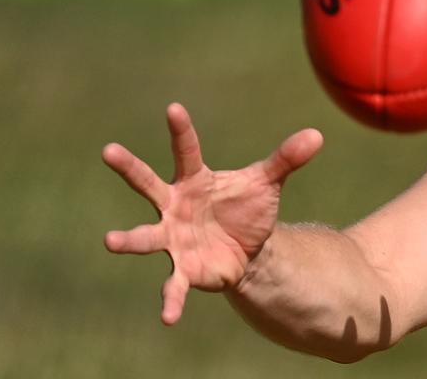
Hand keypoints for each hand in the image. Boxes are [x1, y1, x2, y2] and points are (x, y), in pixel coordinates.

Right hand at [103, 103, 322, 324]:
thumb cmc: (247, 207)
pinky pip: (172, 285)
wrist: (248, 248)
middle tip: (109, 150)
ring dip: (130, 239)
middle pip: (148, 183)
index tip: (174, 108)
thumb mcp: (267, 183)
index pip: (187, 150)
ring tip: (110, 240)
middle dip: (129, 168)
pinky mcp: (182, 268)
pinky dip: (170, 300)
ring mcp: (173, 236)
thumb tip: (317, 135)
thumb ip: (286, 159)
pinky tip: (167, 317)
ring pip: (146, 235)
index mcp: (194, 180)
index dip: (181, 130)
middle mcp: (175, 205)